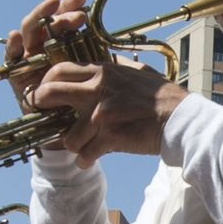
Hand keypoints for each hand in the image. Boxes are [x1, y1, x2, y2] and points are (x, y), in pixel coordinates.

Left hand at [13, 0, 186, 166]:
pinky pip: (85, 155)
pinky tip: (90, 160)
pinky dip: (86, 161)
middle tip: (44, 118)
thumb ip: (116, 68)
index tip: (43, 94)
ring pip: (67, 136)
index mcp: (102, 72)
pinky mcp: (109, 136)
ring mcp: (101, 113)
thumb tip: (106, 63)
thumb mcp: (138, 72)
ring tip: (82, 147)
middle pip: (50, 93)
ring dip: (73, 144)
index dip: (45, 83)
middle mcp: (97, 89)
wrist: (181, 120)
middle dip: (41, 107)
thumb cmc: (163, 97)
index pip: (59, 70)